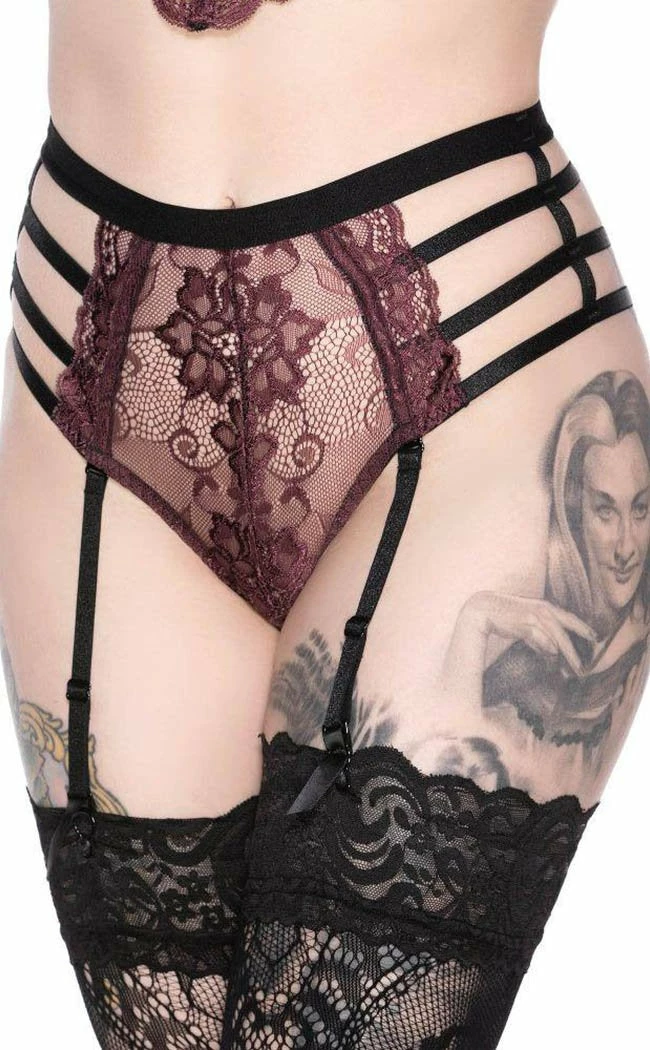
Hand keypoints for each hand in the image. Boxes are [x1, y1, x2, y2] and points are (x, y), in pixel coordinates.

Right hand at [467, 591, 596, 676]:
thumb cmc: (506, 616)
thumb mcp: (528, 626)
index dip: (583, 628)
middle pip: (568, 628)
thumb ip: (540, 637)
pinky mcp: (527, 623)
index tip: (595, 638)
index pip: (570, 618)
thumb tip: (552, 652)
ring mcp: (536, 615)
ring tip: (575, 668)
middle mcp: (545, 609)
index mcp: (547, 607)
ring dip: (567, 654)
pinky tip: (551, 657)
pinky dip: (547, 649)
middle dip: (579, 645)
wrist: (486, 608)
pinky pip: (542, 639)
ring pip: (558, 637)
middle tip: (589, 659)